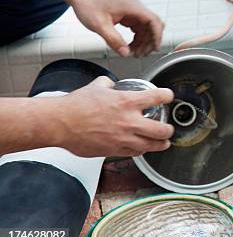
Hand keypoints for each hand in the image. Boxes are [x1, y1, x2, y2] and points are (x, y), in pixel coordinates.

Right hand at [53, 76, 174, 156]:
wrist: (59, 123)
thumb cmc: (75, 105)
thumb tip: (110, 84)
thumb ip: (108, 84)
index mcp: (127, 101)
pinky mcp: (114, 150)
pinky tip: (141, 148)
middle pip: (163, 129)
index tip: (168, 96)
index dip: (167, 96)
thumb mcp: (96, 86)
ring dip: (160, 144)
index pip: (158, 97)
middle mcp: (129, 121)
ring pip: (152, 145)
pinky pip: (134, 153)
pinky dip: (140, 150)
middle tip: (169, 128)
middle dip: (169, 129)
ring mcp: (123, 138)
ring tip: (164, 143)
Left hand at [70, 0, 163, 56]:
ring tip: (133, 52)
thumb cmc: (88, 3)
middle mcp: (135, 8)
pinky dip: (137, 38)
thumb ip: (113, 40)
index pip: (153, 21)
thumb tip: (125, 53)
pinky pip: (138, 28)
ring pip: (146, 29)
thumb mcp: (99, 25)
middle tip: (140, 54)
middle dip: (149, 42)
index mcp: (132, 7)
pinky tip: (129, 46)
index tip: (154, 48)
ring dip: (143, 42)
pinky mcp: (127, 15)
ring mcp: (132, 12)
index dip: (156, 36)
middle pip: (152, 26)